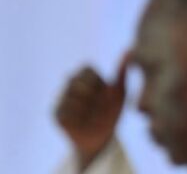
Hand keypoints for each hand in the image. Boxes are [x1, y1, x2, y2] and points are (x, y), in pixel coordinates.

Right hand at [54, 54, 129, 169]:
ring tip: (94, 114)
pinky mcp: (56, 113)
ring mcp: (60, 97)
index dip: (98, 83)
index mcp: (85, 74)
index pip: (87, 70)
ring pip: (71, 98)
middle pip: (77, 82)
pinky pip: (66, 112)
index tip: (106, 93)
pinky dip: (79, 118)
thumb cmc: (111, 110)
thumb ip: (121, 71)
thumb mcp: (119, 92)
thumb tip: (130, 50)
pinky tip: (85, 122)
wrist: (101, 137)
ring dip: (87, 108)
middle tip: (100, 106)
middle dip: (92, 96)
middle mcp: (69, 83)